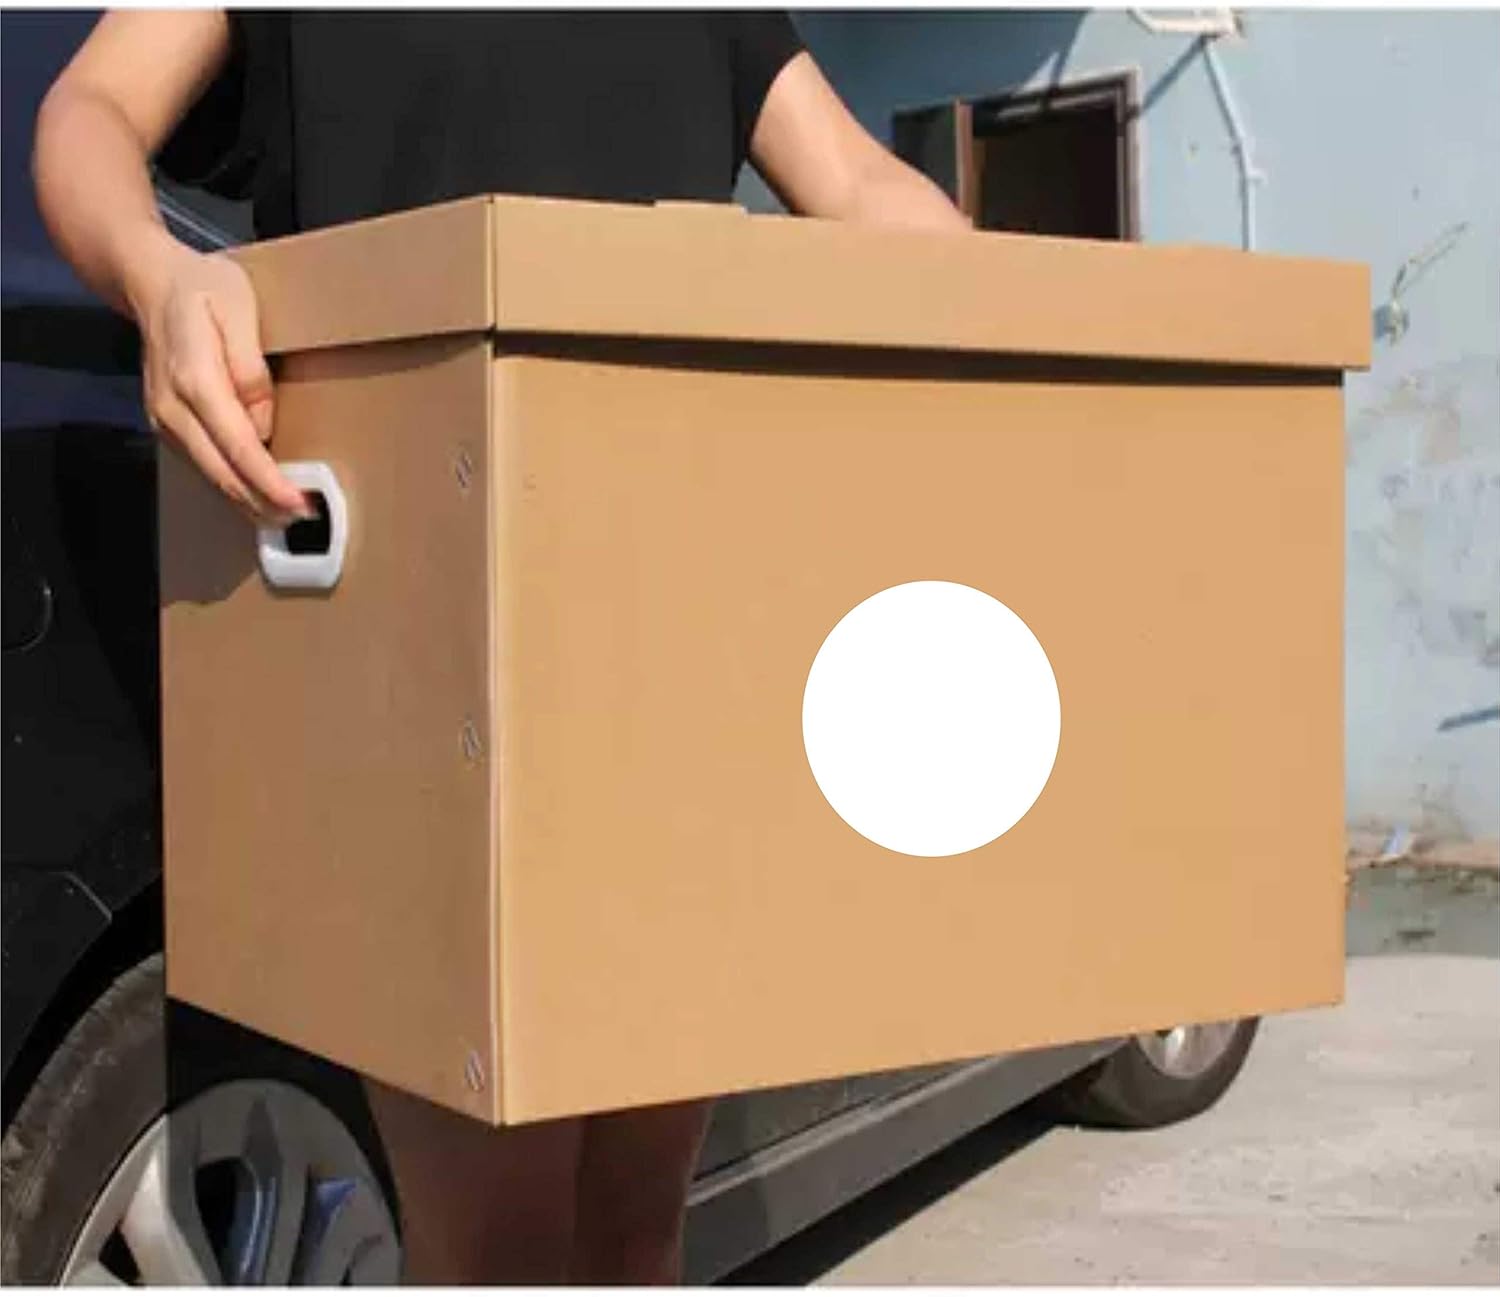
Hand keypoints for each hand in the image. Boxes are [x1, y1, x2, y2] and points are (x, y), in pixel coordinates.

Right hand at [133, 237, 310, 524]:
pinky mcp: (167, 424)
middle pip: (221, 471)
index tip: (298, 502)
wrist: (151, 283)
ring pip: (210, 475)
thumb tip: (262, 423)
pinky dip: (232, 485)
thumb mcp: (239, 309)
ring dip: (248, 500)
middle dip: (263, 502)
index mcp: (194, 379)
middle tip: (303, 518)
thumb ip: (251, 367)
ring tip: (286, 515)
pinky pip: (203, 464)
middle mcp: (173, 407)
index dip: (269, 481)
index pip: (238, 446)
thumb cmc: (204, 289)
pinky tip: (258, 495)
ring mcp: (165, 419)